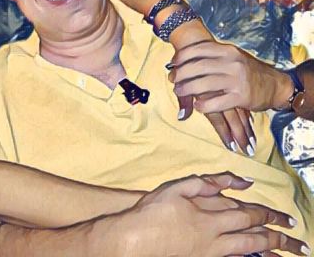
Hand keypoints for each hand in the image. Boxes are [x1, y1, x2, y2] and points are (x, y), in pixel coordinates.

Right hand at [116, 172, 306, 256]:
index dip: (268, 215)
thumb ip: (211, 182)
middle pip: (255, 239)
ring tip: (286, 255)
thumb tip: (241, 181)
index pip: (248, 215)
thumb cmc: (153, 212)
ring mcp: (210, 253)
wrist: (134, 239)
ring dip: (269, 252)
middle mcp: (216, 238)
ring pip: (247, 253)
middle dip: (278, 239)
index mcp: (212, 217)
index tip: (285, 218)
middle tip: (297, 242)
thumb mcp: (180, 187)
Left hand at [167, 39, 294, 154]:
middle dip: (180, 74)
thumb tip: (181, 63)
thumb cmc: (247, 71)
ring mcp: (237, 80)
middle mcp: (232, 63)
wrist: (276, 85)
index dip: (182, 56)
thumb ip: (210, 59)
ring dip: (187, 89)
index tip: (172, 63)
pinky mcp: (241, 97)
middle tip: (172, 80)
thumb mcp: (231, 59)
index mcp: (227, 51)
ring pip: (204, 84)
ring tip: (179, 92)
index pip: (198, 49)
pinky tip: (197, 106)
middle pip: (197, 67)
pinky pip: (216, 103)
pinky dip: (203, 105)